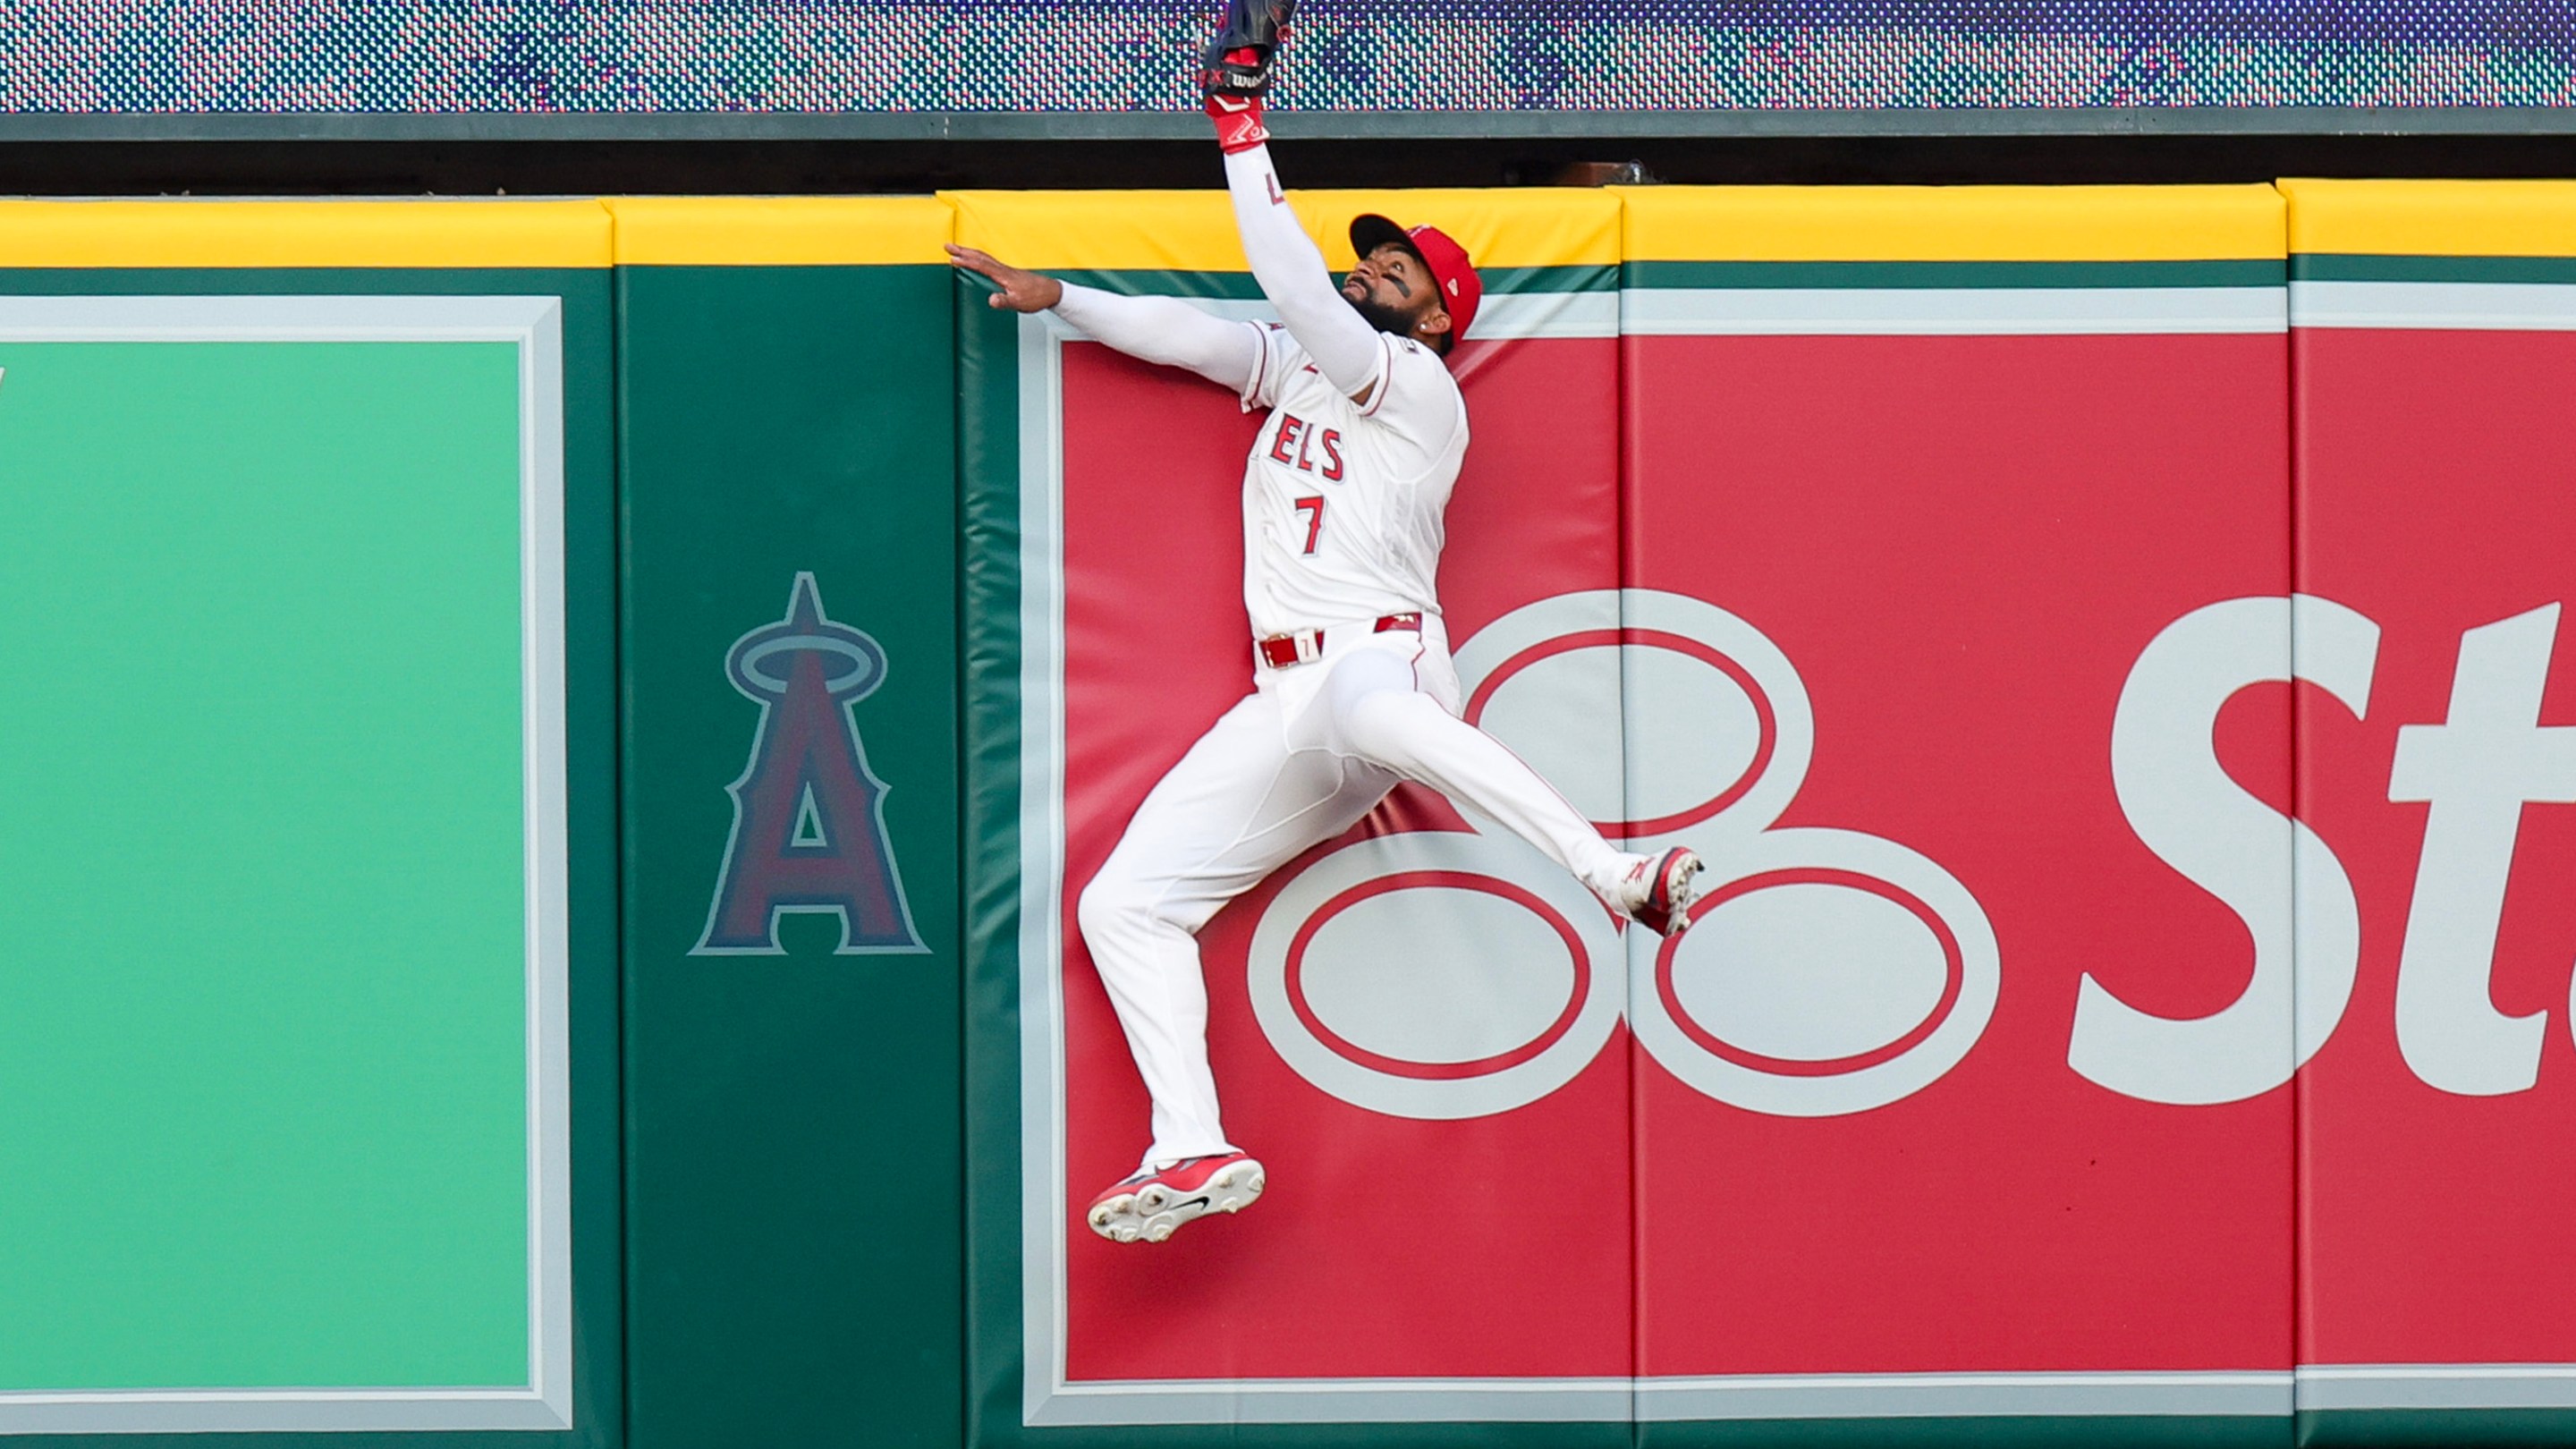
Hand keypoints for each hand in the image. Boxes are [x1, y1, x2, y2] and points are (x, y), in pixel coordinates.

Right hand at [945, 244, 1063, 312]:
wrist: (1051, 292)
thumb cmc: (1036, 297)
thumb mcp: (1019, 303)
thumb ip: (1004, 301)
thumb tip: (991, 300)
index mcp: (1003, 275)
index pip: (981, 265)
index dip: (966, 261)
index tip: (952, 258)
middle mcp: (1003, 269)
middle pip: (979, 256)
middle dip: (962, 251)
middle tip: (947, 246)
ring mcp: (1005, 270)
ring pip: (983, 257)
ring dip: (969, 253)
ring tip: (956, 250)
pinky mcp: (1008, 273)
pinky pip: (988, 262)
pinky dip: (978, 258)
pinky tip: (976, 261)